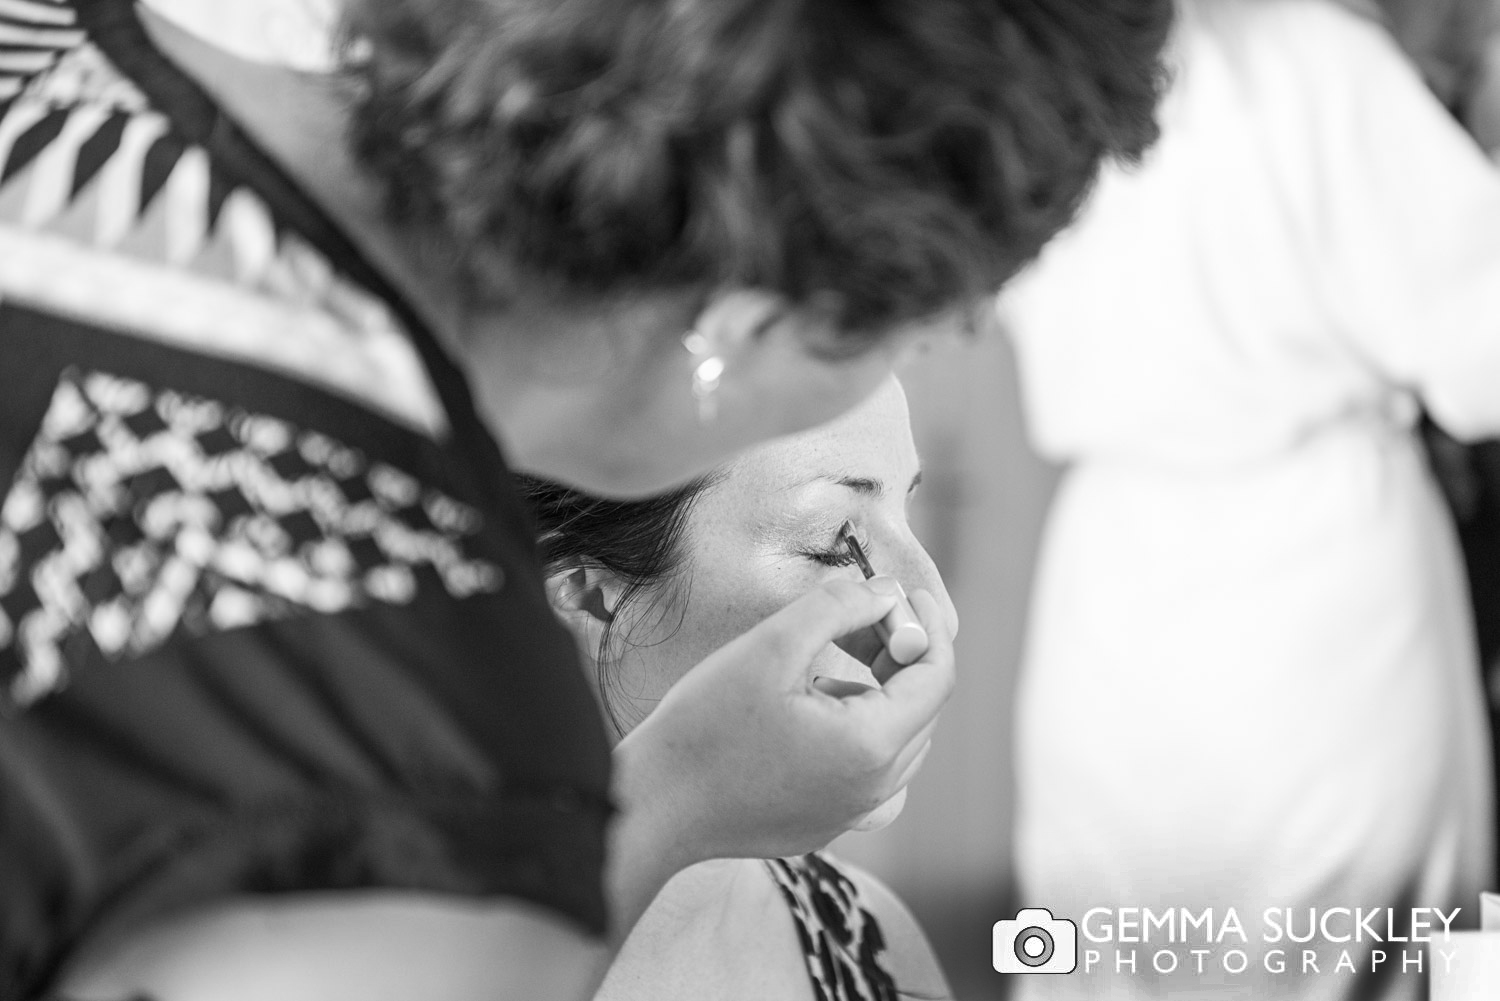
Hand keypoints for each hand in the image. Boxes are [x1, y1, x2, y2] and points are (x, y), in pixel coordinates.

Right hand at [606, 577, 954, 931]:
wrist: (652, 807)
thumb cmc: (705, 726)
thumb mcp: (772, 646)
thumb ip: (838, 608)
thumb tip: (886, 592)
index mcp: (871, 745)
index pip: (937, 677)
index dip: (927, 626)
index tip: (903, 592)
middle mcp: (874, 790)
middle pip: (921, 707)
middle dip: (898, 653)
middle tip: (854, 616)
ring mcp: (851, 814)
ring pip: (898, 741)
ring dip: (877, 692)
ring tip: (821, 666)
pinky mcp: (825, 824)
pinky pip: (870, 774)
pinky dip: (858, 734)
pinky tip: (812, 714)